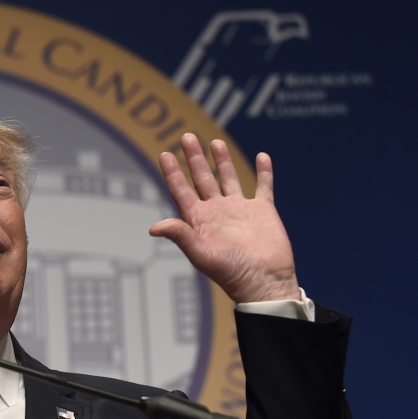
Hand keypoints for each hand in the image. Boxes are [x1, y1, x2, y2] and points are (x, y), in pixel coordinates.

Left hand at [149, 134, 300, 302]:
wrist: (264, 281)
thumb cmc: (230, 272)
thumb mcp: (200, 253)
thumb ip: (180, 235)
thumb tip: (153, 227)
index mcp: (199, 220)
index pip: (181, 191)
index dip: (173, 173)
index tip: (165, 154)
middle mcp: (217, 211)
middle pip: (202, 179)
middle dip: (195, 158)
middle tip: (187, 137)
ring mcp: (240, 210)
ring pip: (228, 178)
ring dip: (222, 160)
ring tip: (215, 142)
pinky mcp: (262, 211)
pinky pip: (263, 187)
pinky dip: (264, 172)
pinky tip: (262, 156)